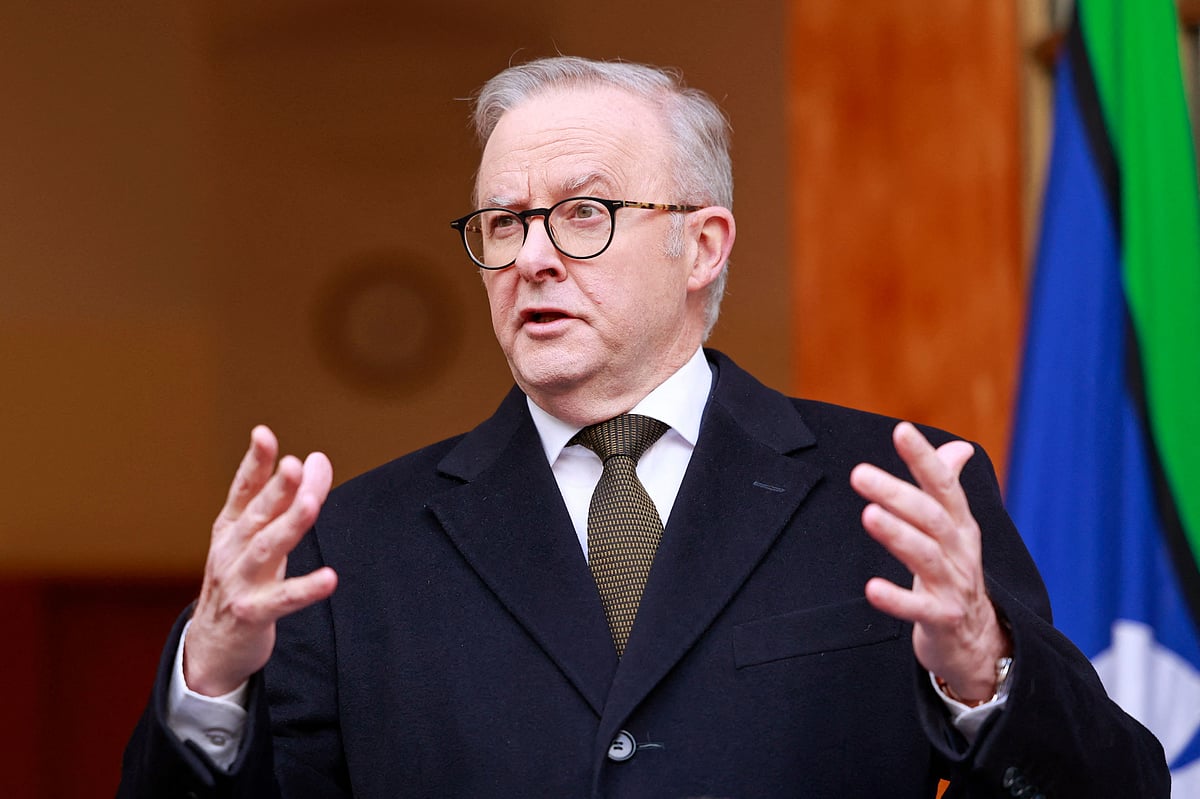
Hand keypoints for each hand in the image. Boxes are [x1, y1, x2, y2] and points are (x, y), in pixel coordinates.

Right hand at [183, 425, 337, 696]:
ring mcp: (239, 582)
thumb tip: (318, 459)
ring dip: (289, 525)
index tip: (263, 434)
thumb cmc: (244, 581)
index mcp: (232, 528)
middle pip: (257, 515)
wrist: (212, 647)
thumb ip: (289, 499)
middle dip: (275, 489)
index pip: (243, 489)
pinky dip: (305, 589)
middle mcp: (231, 551)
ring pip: (266, 549)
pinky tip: (330, 578)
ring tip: (309, 504)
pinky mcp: (251, 614)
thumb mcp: (262, 538)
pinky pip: (282, 600)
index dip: (254, 462)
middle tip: (294, 464)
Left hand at [850, 422, 1009, 702]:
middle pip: (930, 516)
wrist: (977, 641)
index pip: (943, 485)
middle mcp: (960, 551)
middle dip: (897, 493)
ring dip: (898, 535)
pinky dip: (896, 599)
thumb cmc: (956, 575)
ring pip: (926, 556)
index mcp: (960, 525)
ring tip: (869, 515)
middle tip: (859, 473)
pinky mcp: (943, 619)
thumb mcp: (956, 530)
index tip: (901, 430)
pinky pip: (919, 609)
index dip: (924, 458)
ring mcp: (953, 585)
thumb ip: (949, 487)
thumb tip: (958, 447)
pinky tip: (871, 588)